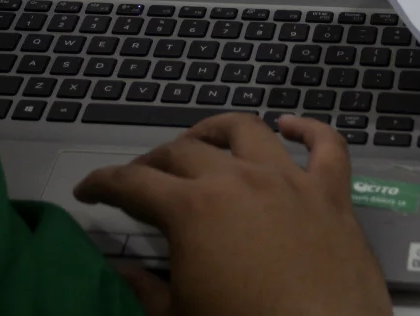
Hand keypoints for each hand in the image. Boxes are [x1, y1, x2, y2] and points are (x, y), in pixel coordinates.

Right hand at [74, 114, 390, 315]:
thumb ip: (146, 292)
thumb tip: (122, 273)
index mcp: (193, 209)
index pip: (132, 183)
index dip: (102, 183)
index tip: (87, 189)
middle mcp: (238, 180)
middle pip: (183, 151)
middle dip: (153, 161)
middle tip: (141, 179)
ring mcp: (289, 181)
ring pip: (247, 130)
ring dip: (217, 130)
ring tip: (201, 140)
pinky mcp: (332, 194)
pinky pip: (326, 146)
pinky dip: (310, 130)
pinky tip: (291, 126)